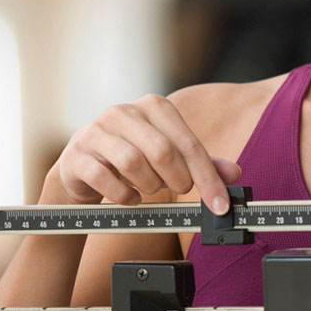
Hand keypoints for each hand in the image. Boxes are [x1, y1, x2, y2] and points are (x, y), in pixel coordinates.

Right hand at [52, 94, 240, 213]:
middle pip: (162, 151)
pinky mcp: (77, 154)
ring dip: (149, 185)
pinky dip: (123, 195)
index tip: (219, 204)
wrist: (83, 167)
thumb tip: (233, 174)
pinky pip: (105, 178)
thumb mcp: (170, 157)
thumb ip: (201, 164)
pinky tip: (130, 197)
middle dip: (177, 180)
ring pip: (133, 162)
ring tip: (150, 188)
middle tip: (179, 190)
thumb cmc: (133, 158)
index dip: (208, 177)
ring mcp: (96, 131)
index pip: (188, 143)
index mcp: (154, 106)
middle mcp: (124, 112)